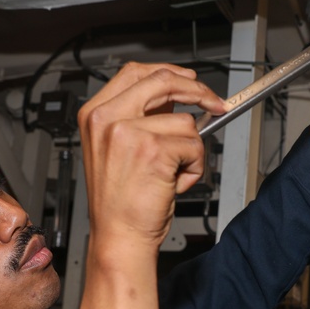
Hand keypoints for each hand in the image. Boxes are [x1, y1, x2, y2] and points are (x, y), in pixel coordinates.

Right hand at [77, 62, 225, 253]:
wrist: (118, 236)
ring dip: (190, 150)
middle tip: (215, 104)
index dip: (170, 73)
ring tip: (171, 174)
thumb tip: (176, 100)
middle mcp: (106, 118)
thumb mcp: (117, 149)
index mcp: (94, 113)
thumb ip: (140, 119)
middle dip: (198, 91)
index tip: (191, 81)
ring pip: (186, 122)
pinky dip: (194, 168)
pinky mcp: (153, 150)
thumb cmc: (120, 202)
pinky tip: (173, 183)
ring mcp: (129, 132)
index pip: (136, 72)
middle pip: (164, 80)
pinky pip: (194, 147)